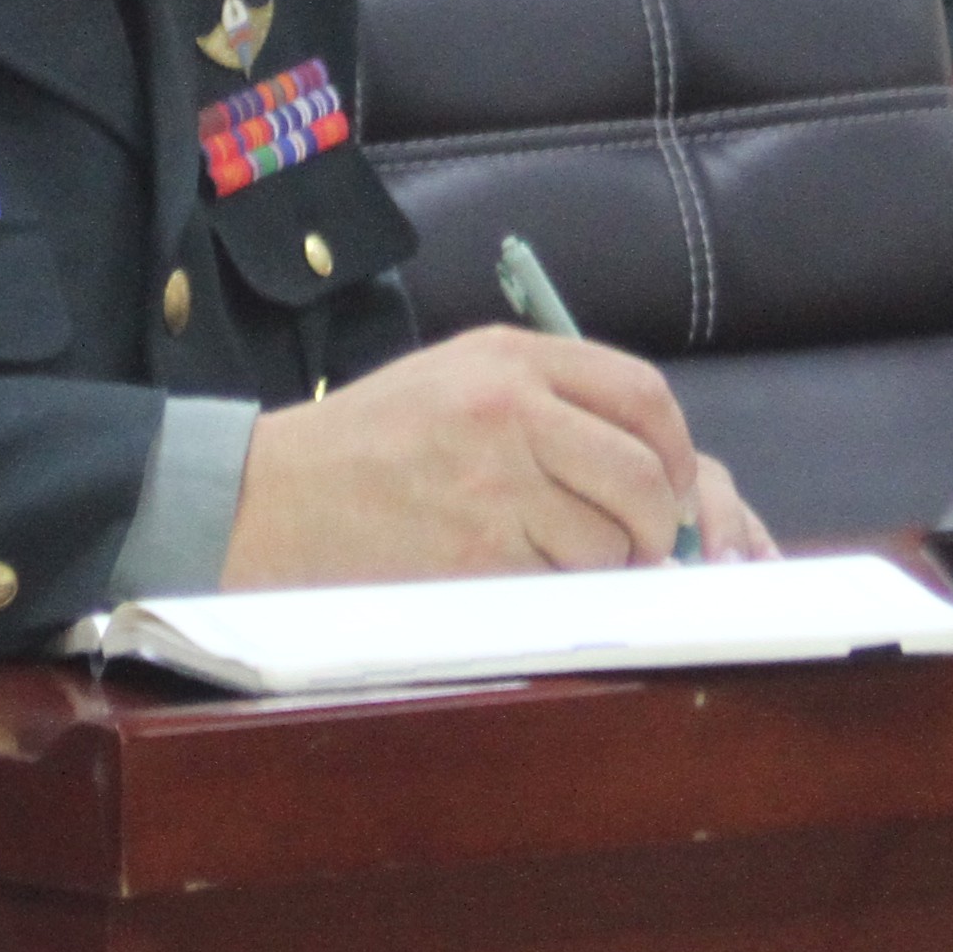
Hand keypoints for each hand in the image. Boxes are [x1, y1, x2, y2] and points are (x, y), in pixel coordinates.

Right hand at [217, 325, 770, 584]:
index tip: (676, 485)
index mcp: (512, 359)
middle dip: (659, 524)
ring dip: (600, 566)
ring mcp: (494, 487)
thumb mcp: (459, 376)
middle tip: (644, 546)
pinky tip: (517, 577)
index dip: (675, 449)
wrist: (276, 497)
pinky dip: (555, 592)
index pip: (642, 394)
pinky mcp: (474, 556)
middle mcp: (511, 411)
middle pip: (642, 475)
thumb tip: (648, 462)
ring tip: (555, 557)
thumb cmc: (371, 441)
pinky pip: (558, 586)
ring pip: (608, 544)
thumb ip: (550, 399)